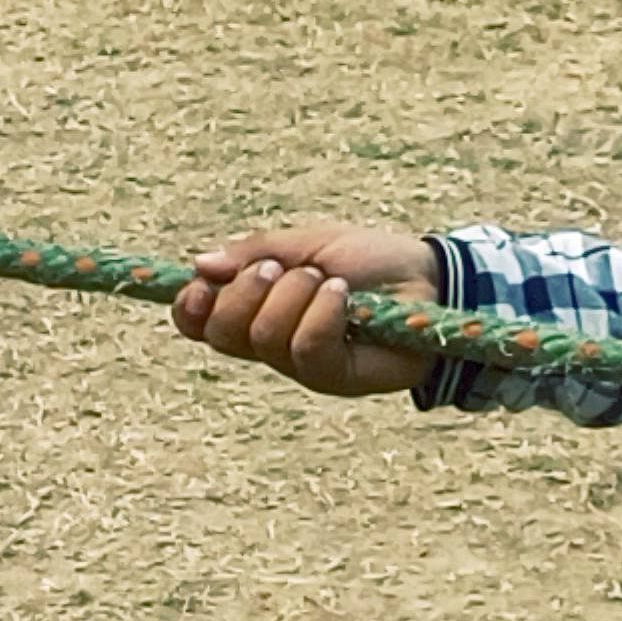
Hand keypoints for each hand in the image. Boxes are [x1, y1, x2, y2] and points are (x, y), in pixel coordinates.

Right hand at [175, 220, 440, 395]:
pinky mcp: (337, 378)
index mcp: (258, 309)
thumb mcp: (309, 242)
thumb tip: (199, 263)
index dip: (190, 309)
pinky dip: (320, 315)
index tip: (202, 283)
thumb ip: (256, 252)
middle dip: (244, 292)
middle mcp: (273, 343)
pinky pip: (306, 349)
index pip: (202, 325)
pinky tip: (343, 296)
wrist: (431, 277)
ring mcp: (304, 365)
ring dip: (292, 297)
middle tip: (281, 269)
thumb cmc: (371, 259)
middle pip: (223, 334)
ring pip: (263, 339)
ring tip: (327, 280)